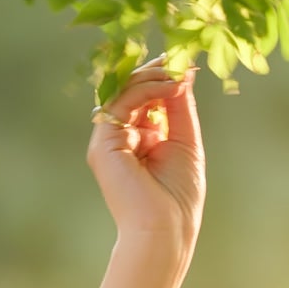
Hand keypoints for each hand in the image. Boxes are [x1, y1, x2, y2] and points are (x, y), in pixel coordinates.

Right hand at [88, 53, 205, 254]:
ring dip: (152, 76)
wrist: (165, 230)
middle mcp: (119, 138)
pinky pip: (122, 103)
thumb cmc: (178, 197)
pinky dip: (147, 89)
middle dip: (156, 71)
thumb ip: (180, 107)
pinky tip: (170, 86)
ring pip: (123, 92)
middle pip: (130, 90)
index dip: (161, 77)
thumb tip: (184, 72)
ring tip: (178, 70)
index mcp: (138, 139)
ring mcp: (108, 141)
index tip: (183, 61)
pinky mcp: (103, 145)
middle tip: (180, 57)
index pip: (144, 97)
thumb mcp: (185, 142)